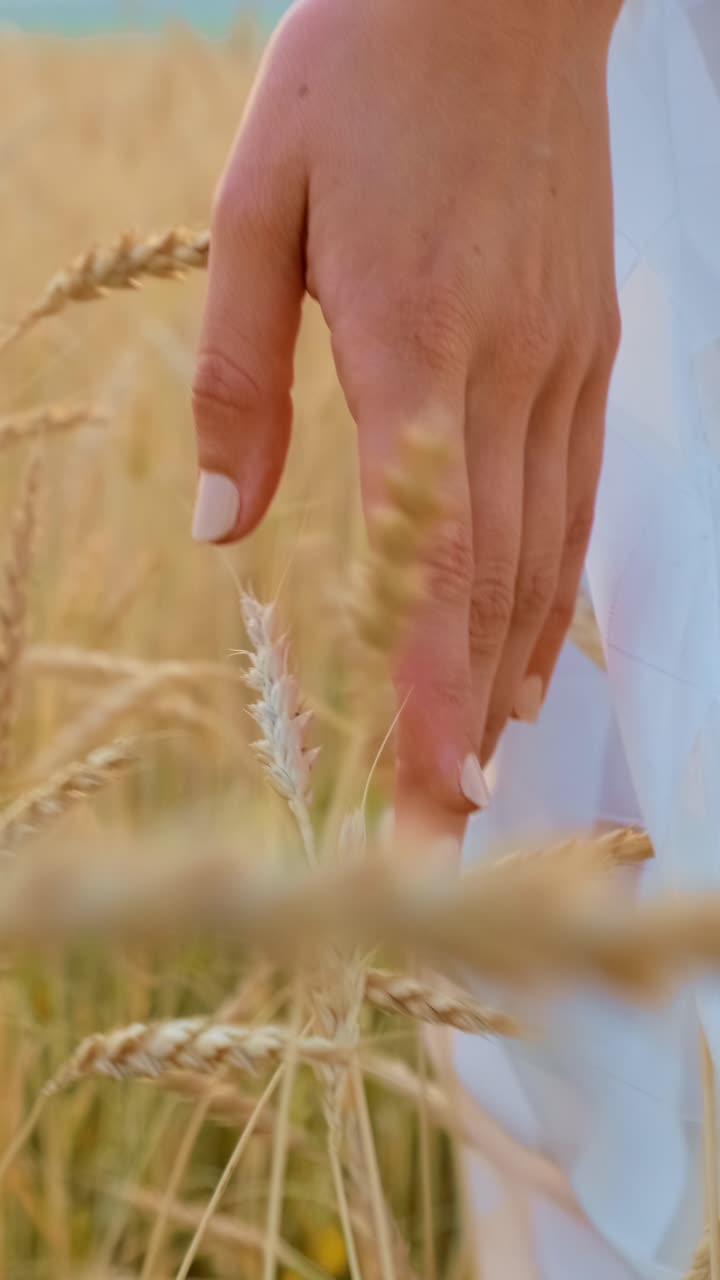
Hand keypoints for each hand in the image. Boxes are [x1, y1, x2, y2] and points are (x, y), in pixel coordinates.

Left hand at [191, 0, 621, 838]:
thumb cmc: (360, 81)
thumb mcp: (256, 208)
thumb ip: (238, 379)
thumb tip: (227, 527)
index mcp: (411, 339)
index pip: (426, 555)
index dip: (432, 689)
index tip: (435, 794)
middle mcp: (504, 370)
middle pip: (492, 581)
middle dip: (469, 720)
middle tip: (452, 830)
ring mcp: (561, 361)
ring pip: (544, 548)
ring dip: (514, 664)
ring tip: (490, 759)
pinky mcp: (586, 344)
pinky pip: (575, 492)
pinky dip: (554, 584)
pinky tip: (537, 642)